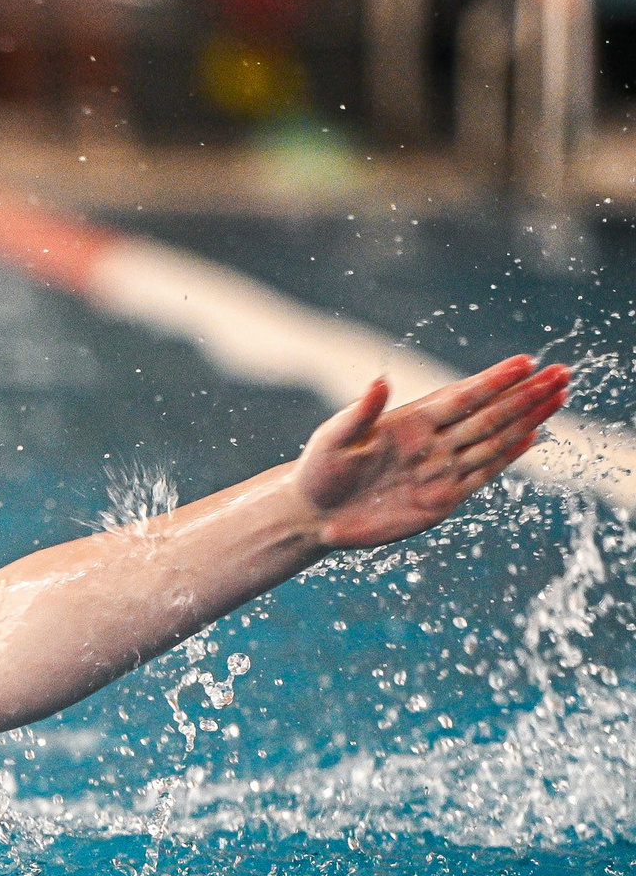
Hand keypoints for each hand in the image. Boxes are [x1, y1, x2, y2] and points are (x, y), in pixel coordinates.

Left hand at [293, 355, 570, 550]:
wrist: (314, 514)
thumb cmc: (319, 470)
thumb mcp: (333, 438)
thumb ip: (359, 413)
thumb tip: (380, 382)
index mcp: (410, 422)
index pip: (462, 396)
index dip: (494, 380)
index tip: (526, 361)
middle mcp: (433, 441)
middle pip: (489, 414)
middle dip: (526, 394)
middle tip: (561, 372)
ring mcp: (440, 469)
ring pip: (494, 439)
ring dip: (526, 419)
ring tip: (557, 396)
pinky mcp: (442, 499)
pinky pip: (481, 473)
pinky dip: (508, 456)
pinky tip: (531, 437)